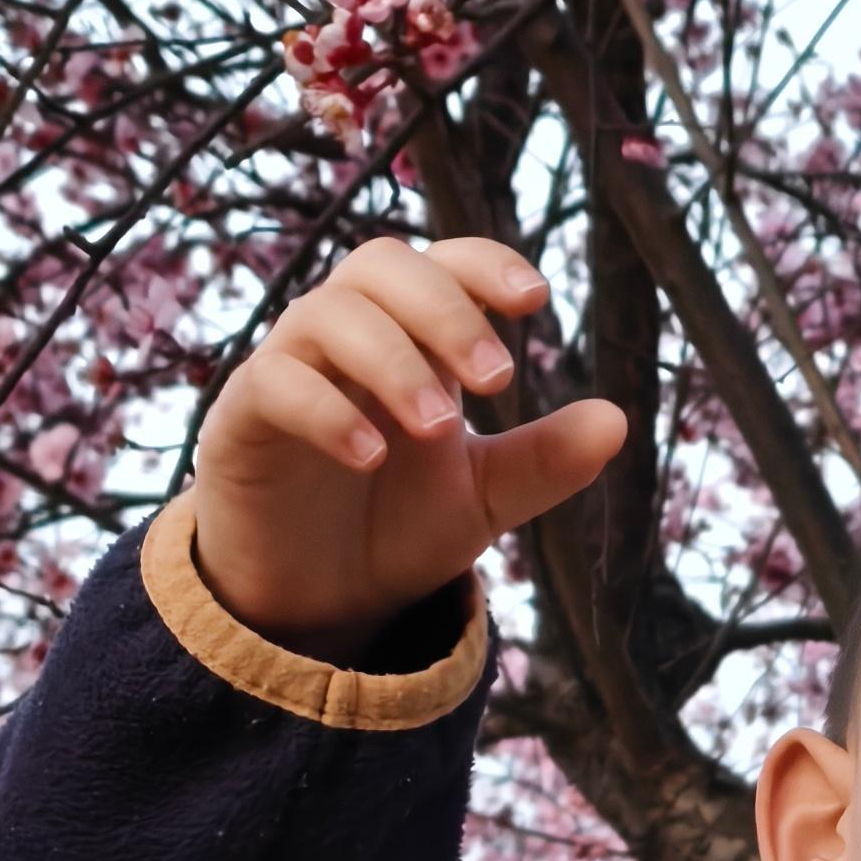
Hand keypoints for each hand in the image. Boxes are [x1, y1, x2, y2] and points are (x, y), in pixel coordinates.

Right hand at [189, 236, 623, 660]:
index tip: (535, 299)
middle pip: (380, 264)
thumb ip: (542, 462)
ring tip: (441, 429)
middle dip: (443, 310)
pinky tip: (371, 452)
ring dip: (393, 360)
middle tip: (497, 379)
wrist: (317, 597)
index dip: (481, 263)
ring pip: (329, 314)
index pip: (441, 264)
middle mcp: (347, 335)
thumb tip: (618, 421)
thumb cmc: (393, 524)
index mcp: (409, 338)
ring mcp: (290, 367)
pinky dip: (326, 409)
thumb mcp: (482, 499)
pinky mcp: (243, 417)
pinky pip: (276, 382)